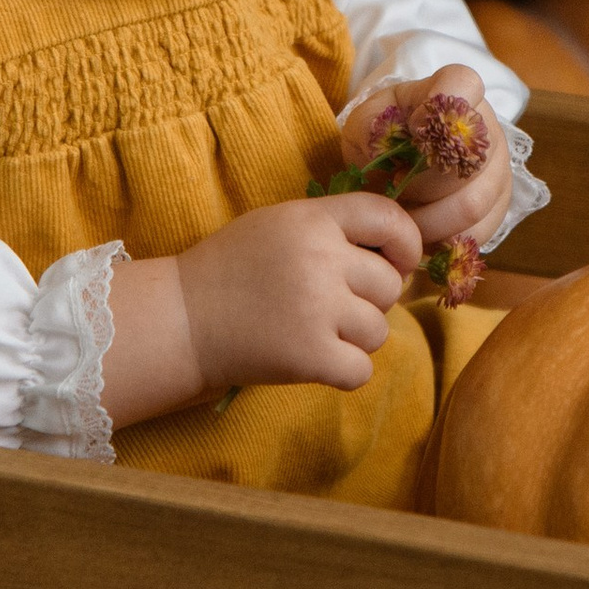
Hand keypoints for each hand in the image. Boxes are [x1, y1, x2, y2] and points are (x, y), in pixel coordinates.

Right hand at [104, 195, 423, 425]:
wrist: (182, 320)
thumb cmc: (231, 270)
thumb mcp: (279, 225)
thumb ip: (332, 229)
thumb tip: (397, 256)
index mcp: (313, 219)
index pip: (389, 218)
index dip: (405, 242)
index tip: (398, 262)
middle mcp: (322, 259)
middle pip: (390, 284)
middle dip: (370, 300)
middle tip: (331, 306)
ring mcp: (317, 309)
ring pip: (379, 331)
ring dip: (355, 338)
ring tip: (316, 331)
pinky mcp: (309, 356)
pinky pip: (362, 369)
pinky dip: (344, 371)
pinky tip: (317, 360)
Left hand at [341, 64, 511, 249]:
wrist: (400, 159)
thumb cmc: (385, 136)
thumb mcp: (366, 123)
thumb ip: (369, 128)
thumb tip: (383, 148)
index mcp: (452, 90)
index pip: (462, 84)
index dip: (436, 112)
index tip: (411, 130)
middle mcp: (486, 125)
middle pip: (467, 159)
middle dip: (420, 184)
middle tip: (393, 190)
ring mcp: (499, 167)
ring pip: (473, 204)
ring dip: (428, 220)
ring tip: (402, 218)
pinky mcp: (500, 205)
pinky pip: (479, 231)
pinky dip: (444, 240)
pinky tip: (422, 232)